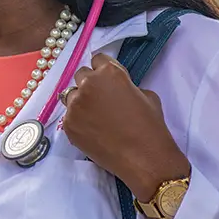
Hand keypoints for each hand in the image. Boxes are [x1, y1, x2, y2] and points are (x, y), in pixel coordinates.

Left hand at [61, 53, 190, 201]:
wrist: (144, 159)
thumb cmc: (150, 126)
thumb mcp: (146, 95)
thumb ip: (125, 85)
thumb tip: (115, 89)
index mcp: (108, 72)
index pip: (97, 59)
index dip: (103, 70)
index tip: (107, 81)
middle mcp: (87, 85)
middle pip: (81, 75)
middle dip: (90, 84)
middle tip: (101, 100)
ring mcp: (74, 106)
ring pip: (71, 96)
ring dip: (81, 102)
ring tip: (95, 117)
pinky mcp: (68, 125)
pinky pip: (70, 116)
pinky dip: (78, 121)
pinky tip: (92, 131)